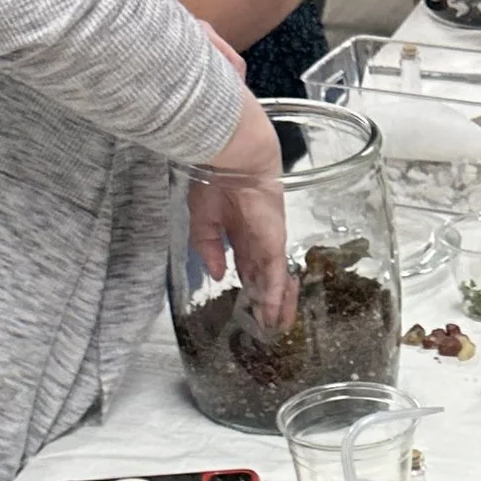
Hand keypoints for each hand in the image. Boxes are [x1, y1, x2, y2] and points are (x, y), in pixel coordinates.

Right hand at [185, 87, 295, 332]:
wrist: (234, 155)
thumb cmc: (216, 175)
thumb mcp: (203, 217)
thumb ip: (209, 246)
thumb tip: (218, 274)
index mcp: (240, 231)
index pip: (248, 265)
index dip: (251, 285)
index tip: (252, 305)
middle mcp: (258, 239)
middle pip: (265, 276)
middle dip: (267, 300)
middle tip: (270, 324)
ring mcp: (269, 241)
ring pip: (275, 279)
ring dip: (276, 304)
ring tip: (278, 326)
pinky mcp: (274, 241)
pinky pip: (275, 273)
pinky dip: (274, 294)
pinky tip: (275, 312)